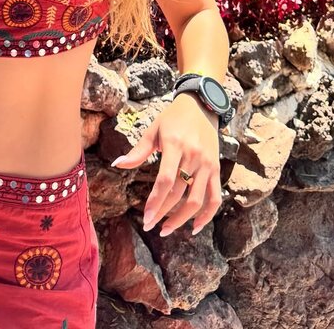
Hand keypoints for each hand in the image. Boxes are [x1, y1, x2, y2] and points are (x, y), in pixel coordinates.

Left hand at [110, 92, 221, 237]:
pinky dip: (207, 216)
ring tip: (166, 229)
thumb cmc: (173, 118)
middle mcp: (193, 156)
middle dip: (162, 213)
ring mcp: (207, 164)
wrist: (201, 105)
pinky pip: (215, 197)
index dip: (155, 201)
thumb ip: (138, 151)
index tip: (145, 218)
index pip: (165, 180)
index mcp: (175, 145)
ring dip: (181, 219)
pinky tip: (194, 227)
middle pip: (178, 193)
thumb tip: (117, 164)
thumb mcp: (154, 130)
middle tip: (149, 225)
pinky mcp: (216, 169)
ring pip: (196, 200)